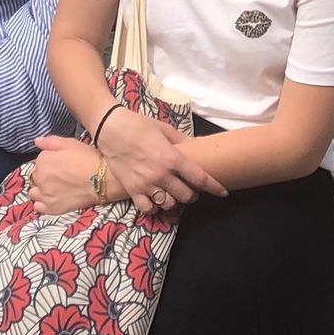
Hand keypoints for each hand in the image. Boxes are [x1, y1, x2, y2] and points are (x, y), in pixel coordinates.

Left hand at [29, 138, 106, 214]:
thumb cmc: (87, 159)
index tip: (59, 163)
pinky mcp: (52, 208)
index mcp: (43, 161)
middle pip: (35, 176)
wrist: (102, 180)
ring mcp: (45, 195)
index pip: (38, 160)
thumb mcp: (69, 143)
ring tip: (54, 187)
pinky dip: (42, 203)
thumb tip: (37, 142)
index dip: (49, 161)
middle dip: (44, 175)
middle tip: (59, 175)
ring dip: (40, 189)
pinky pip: (38, 207)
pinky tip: (52, 198)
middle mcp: (40, 178)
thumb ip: (50, 142)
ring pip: (34, 192)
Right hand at [96, 108, 226, 210]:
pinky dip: (155, 207)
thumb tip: (197, 146)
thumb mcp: (164, 129)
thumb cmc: (139, 125)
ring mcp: (146, 185)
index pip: (199, 178)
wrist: (110, 129)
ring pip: (169, 205)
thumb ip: (182, 140)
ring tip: (173, 193)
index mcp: (172, 158)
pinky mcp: (132, 190)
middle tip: (190, 188)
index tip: (223, 192)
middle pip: (186, 196)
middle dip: (193, 194)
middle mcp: (161, 174)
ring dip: (175, 201)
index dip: (214, 187)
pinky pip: (148, 209)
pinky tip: (156, 200)